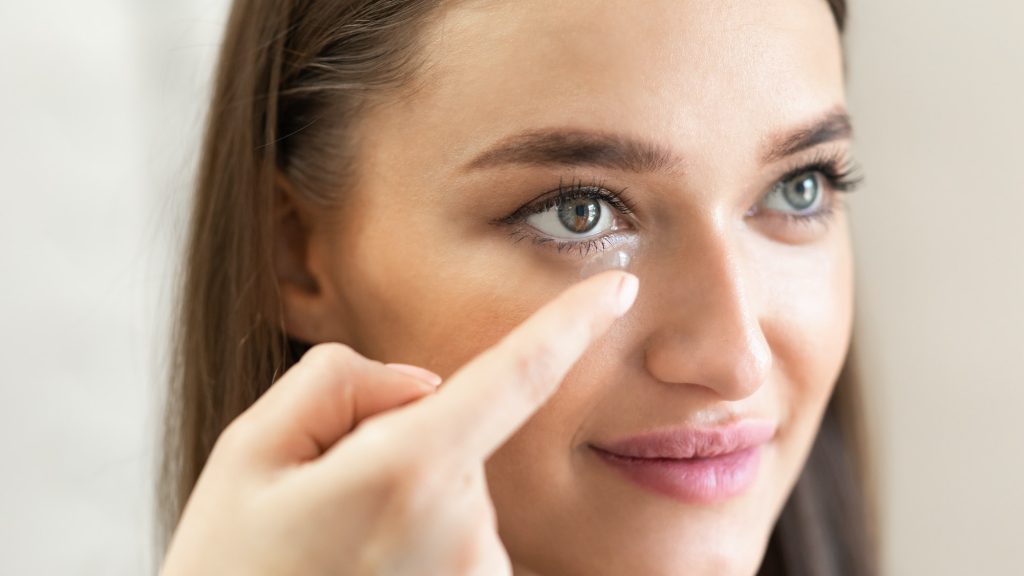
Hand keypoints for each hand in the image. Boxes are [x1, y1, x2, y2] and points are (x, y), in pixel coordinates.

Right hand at [159, 270, 638, 575]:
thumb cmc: (229, 572)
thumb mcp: (249, 454)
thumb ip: (339, 381)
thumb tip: (422, 384)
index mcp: (409, 472)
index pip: (517, 377)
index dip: (572, 324)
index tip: (619, 288)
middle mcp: (465, 530)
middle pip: (454, 438)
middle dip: (400, 446)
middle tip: (322, 507)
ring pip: (455, 494)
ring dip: (406, 504)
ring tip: (335, 556)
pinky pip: (459, 543)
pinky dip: (417, 545)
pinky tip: (363, 574)